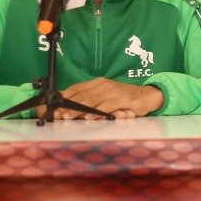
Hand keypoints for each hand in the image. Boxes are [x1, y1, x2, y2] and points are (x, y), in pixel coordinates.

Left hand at [39, 78, 164, 119]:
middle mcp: (103, 85)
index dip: (64, 98)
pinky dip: (97, 112)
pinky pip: (106, 106)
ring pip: (91, 100)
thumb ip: (91, 100)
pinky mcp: (122, 99)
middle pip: (81, 95)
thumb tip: (70, 108)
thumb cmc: (124, 99)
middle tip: (58, 114)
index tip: (53, 108)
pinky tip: (89, 117)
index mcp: (97, 83)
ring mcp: (112, 91)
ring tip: (68, 116)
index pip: (76, 89)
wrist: (148, 96)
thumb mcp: (106, 97)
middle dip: (67, 106)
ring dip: (78, 109)